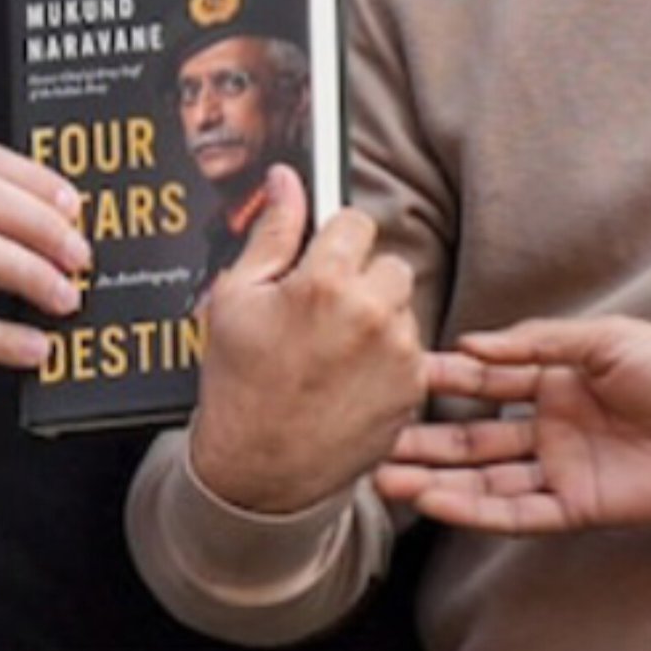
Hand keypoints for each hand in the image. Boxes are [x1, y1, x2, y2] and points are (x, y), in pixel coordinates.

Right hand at [189, 166, 422, 513]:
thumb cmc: (240, 383)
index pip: (355, 221)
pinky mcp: (413, 390)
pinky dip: (388, 356)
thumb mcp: (237, 298)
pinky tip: (349, 376)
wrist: (259, 471)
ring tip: (333, 348)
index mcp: (324, 283)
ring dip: (377, 316)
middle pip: (387, 263)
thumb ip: (272, 232)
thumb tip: (285, 180)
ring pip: (402, 306)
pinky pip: (411, 349)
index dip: (331, 239)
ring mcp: (398, 355)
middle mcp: (371, 314)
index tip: (317, 260)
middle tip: (323, 310)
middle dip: (360, 277)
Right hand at [376, 315, 650, 533]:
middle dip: (421, 439)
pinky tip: (438, 502)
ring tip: (385, 479)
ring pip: (484, 478)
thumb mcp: (601, 338)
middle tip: (372, 438)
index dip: (442, 376)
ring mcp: (561, 469)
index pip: (483, 378)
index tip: (396, 372)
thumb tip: (472, 342)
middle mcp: (549, 426)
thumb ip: (535, 343)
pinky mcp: (580, 506)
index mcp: (552, 379)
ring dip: (435, 480)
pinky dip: (477, 510)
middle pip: (471, 436)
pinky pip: (519, 511)